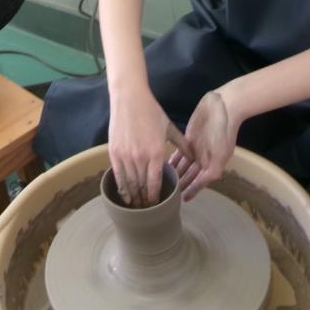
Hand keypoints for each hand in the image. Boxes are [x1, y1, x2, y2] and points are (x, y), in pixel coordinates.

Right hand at [108, 89, 193, 207]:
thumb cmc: (151, 112)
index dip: (156, 197)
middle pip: (141, 187)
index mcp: (156, 153)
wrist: (129, 99)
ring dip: (133, 197)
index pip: (155, 183)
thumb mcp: (169, 128)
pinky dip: (122, 188)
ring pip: (130, 184)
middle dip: (145, 201)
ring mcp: (126, 156)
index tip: (158, 205)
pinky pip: (118, 175)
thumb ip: (182, 144)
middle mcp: (140, 158)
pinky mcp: (114, 152)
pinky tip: (125, 196)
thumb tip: (195, 156)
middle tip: (147, 210)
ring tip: (137, 206)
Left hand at [170, 91, 239, 200]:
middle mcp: (204, 161)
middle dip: (180, 185)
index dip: (190, 191)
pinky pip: (179, 153)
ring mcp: (195, 150)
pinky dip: (172, 160)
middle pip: (189, 176)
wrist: (223, 107)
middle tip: (165, 193)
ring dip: (174, 173)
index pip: (199, 183)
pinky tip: (163, 165)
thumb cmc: (224, 132)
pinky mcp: (188, 139)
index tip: (179, 201)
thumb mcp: (222, 154)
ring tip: (161, 181)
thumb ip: (213, 171)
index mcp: (213, 166)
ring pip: (183, 166)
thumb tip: (203, 185)